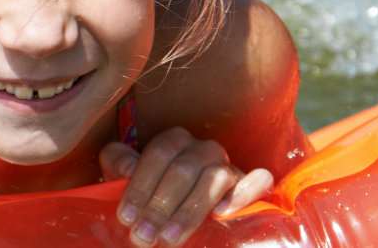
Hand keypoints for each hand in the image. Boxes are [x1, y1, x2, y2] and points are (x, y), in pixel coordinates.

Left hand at [101, 127, 273, 246]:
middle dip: (159, 206)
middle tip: (143, 236)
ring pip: (214, 178)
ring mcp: (228, 165)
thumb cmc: (149, 191)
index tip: (126, 217)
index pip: (158, 155)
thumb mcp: (126, 176)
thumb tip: (127, 169)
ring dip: (189, 211)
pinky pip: (258, 180)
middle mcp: (203, 148)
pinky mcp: (249, 184)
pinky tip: (221, 214)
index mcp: (173, 141)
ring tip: (169, 238)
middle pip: (183, 170)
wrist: (176, 209)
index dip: (140, 186)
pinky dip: (243, 194)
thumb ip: (119, 164)